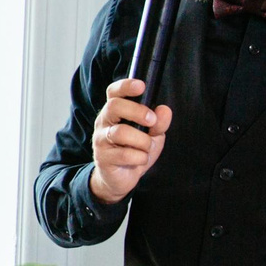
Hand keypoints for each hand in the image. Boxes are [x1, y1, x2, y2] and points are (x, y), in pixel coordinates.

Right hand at [88, 78, 171, 204]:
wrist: (121, 179)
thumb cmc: (134, 151)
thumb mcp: (152, 136)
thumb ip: (159, 123)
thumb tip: (164, 110)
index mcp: (115, 112)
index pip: (113, 93)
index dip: (125, 86)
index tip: (141, 86)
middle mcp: (104, 122)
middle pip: (114, 106)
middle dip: (137, 111)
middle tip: (151, 120)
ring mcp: (101, 140)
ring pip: (121, 132)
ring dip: (142, 141)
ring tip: (146, 148)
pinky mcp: (103, 158)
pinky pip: (125, 154)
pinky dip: (139, 158)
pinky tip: (140, 160)